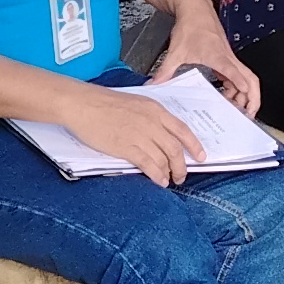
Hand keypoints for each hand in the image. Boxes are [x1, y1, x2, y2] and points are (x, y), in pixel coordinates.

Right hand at [60, 83, 200, 185]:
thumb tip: (159, 134)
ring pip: (163, 158)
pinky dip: (156, 175)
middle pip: (175, 148)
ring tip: (169, 180)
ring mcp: (140, 135)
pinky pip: (148, 164)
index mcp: (155, 110)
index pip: (182, 130)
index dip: (194, 145)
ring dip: (169, 172)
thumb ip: (149, 116)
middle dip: (182, 165)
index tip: (201, 156)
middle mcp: (151, 122)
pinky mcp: (126, 147)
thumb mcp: (135, 103)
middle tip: (182, 175)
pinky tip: (159, 181)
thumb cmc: (104, 102)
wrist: (83, 104)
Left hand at [151, 1, 260, 115]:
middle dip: (253, 97)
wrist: (195, 10)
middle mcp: (227, 57)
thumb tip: (154, 84)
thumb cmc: (191, 26)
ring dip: (246, 94)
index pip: (232, 70)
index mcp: (217, 56)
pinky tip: (228, 96)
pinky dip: (237, 87)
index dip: (239, 82)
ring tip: (238, 110)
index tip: (245, 93)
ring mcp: (229, 58)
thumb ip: (165, 70)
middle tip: (249, 114)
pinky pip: (238, 75)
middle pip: (250, 78)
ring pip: (246, 77)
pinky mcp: (226, 57)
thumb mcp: (175, 51)